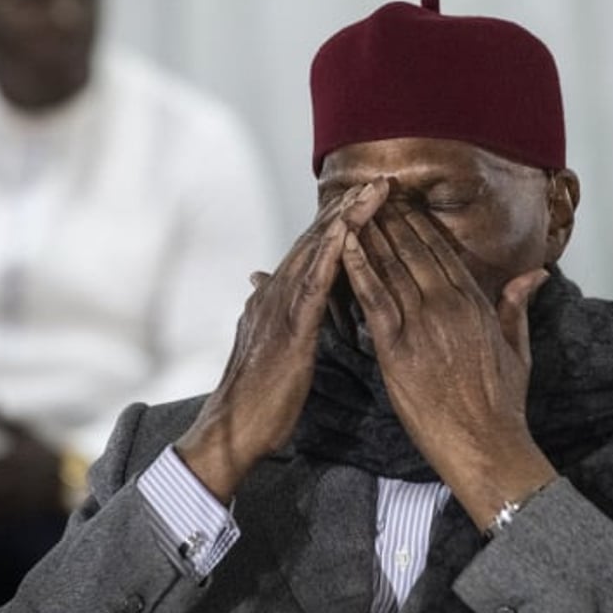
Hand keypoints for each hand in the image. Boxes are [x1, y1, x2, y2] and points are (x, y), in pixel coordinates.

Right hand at [175, 179, 388, 501]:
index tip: (367, 200)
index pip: (312, 253)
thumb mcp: (270, 346)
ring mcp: (280, 309)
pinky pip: (312, 285)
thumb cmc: (258, 397)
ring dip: (344, 220)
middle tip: (379, 182)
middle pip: (316, 242)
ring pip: (315, 253)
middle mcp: (275, 294)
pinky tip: (347, 232)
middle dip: (347, 209)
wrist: (233, 431)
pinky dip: (329, 255)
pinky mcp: (289, 330)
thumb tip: (261, 284)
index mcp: (276, 300)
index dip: (339, 224)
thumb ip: (270, 312)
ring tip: (371, 193)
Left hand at [340, 200, 556, 529]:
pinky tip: (343, 244)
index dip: (420, 225)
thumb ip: (517, 305)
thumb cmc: (502, 404)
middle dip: (391, 219)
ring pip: (391, 267)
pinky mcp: (396, 347)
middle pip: (414, 251)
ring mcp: (422, 324)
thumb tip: (534, 273)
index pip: (443, 252)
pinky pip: (372, 298)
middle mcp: (448, 306)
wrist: (486, 443)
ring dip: (370, 234)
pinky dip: (356, 268)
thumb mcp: (518, 347)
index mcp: (475, 303)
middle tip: (371, 193)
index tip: (403, 203)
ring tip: (352, 207)